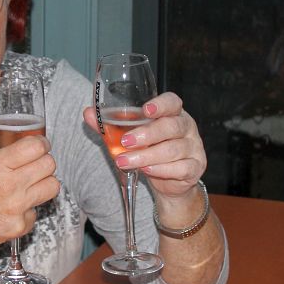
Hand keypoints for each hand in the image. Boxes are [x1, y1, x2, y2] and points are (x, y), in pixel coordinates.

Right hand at [0, 135, 59, 252]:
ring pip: (52, 186)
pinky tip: (16, 207)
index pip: (35, 146)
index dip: (40, 143)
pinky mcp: (21, 225)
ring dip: (44, 182)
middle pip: (49, 164)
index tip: (39, 144)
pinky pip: (37, 210)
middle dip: (44, 160)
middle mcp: (10, 185)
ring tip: (33, 183)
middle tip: (37, 163)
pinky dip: (30, 208)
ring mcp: (18, 207)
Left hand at [84, 91, 205, 200]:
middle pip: (172, 126)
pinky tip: (146, 171)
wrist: (169, 181)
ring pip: (173, 149)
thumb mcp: (129, 136)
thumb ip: (109, 125)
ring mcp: (194, 147)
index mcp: (172, 113)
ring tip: (125, 161)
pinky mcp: (195, 168)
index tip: (146, 109)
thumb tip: (88, 113)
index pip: (172, 102)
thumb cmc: (149, 149)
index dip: (161, 104)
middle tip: (125, 142)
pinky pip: (181, 168)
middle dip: (147, 134)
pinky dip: (161, 170)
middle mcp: (186, 127)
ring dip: (147, 156)